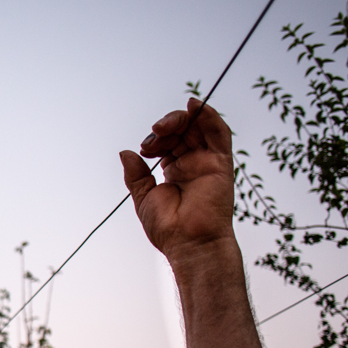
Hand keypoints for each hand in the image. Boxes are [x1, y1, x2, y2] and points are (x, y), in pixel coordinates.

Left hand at [120, 98, 234, 263]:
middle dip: (166, 127)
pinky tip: (194, 104)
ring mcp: (208, 162)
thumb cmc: (168, 227)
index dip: (155, 140)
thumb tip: (125, 152)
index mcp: (175, 171)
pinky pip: (219, 132)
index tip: (144, 150)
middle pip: (183, 131)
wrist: (189, 243)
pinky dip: (208, 115)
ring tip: (164, 126)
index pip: (167, 143)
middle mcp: (193, 164)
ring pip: (199, 127)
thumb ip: (136, 174)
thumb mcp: (143, 196)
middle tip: (153, 135)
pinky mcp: (221, 162)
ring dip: (182, 119)